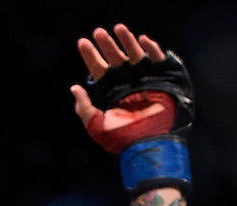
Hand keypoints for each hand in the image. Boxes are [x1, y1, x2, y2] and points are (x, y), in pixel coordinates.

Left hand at [72, 25, 178, 152]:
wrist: (150, 146)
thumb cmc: (124, 140)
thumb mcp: (98, 127)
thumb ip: (84, 110)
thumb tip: (74, 88)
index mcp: (112, 93)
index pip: (99, 70)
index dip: (91, 56)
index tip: (82, 43)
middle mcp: (128, 84)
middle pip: (116, 59)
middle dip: (107, 45)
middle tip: (98, 33)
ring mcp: (145, 80)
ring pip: (135, 55)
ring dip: (127, 41)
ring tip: (118, 28)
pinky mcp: (162, 79)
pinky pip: (157, 60)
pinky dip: (151, 49)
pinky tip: (142, 40)